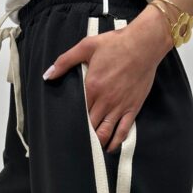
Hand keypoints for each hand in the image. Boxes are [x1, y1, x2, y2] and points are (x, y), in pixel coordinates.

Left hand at [42, 5, 173, 152]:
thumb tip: (48, 75)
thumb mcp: (86, 46)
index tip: (65, 127)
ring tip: (90, 148)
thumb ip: (65, 61)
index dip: (71, 120)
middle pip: (89, 125)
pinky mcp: (132, 108)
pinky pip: (123, 131)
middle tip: (75, 141)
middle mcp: (104, 100)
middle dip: (82, 134)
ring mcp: (119, 106)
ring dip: (96, 142)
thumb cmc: (116, 44)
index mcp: (91, 87)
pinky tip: (109, 148)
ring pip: (104, 132)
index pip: (77, 111)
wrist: (144, 45)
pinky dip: (115, 143)